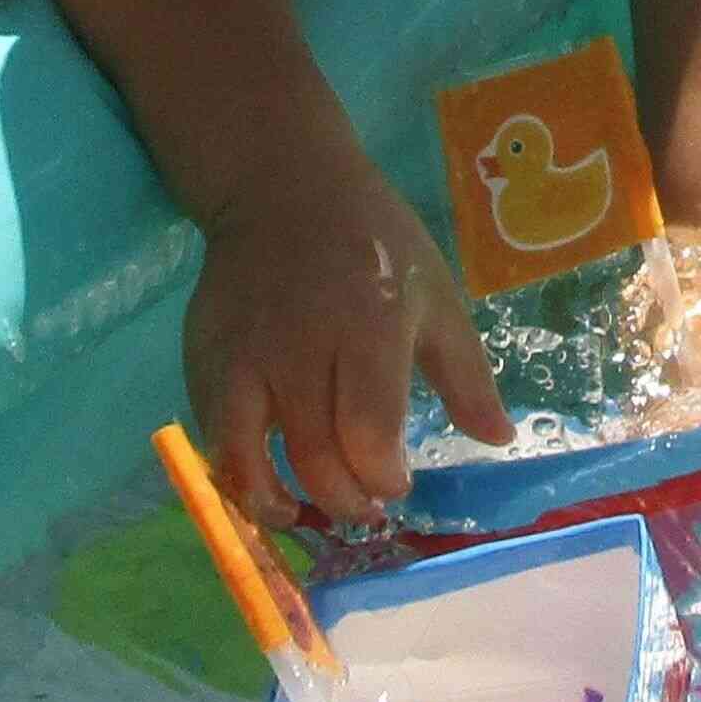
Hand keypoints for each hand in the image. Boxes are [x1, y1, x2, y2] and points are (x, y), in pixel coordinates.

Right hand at [188, 161, 506, 523]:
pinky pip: (211, 429)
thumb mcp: (436, 297)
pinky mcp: (202, 352)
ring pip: (246, 452)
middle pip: (314, 455)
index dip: (384, 478)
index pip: (369, 432)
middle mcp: (299, 344)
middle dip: (343, 500)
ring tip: (299, 515)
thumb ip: (466, 375)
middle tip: (361, 508)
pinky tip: (258, 480)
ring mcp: (243, 351)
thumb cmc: (374, 243)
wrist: (281, 186)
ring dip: (274, 502)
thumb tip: (498, 440)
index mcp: (368, 327)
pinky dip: (231, 468)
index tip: (397, 483)